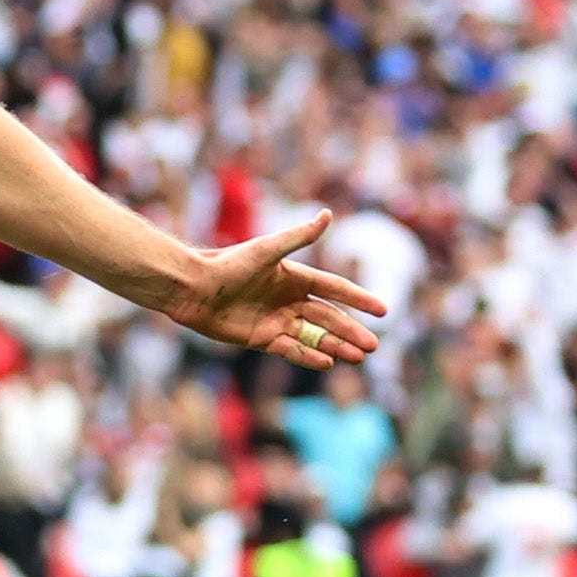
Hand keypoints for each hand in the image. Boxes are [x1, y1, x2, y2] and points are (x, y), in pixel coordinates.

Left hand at [170, 213, 388, 369]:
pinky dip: (309, 356)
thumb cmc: (227, 264)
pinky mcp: (261, 338)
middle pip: (328, 318)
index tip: (383, 310)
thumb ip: (298, 236)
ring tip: (358, 356)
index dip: (358, 299)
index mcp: (294, 277)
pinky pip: (290, 349)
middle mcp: (288, 299)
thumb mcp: (266, 249)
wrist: (192, 288)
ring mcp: (276, 320)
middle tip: (373, 346)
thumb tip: (327, 214)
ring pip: (313, 336)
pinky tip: (328, 363)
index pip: (334, 289)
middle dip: (351, 331)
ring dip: (336, 345)